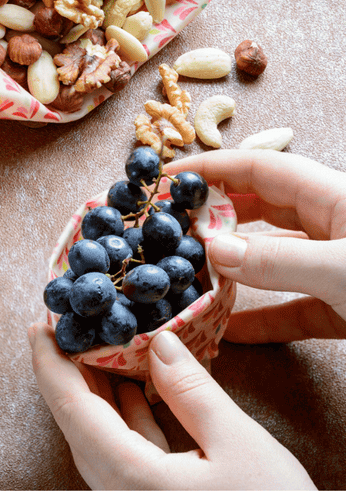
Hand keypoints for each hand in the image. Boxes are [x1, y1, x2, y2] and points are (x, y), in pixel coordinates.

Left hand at [29, 321, 315, 489]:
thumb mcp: (239, 445)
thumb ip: (192, 392)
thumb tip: (159, 341)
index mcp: (131, 477)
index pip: (72, 408)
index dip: (51, 362)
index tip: (41, 323)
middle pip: (79, 423)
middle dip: (69, 371)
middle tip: (69, 324)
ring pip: (100, 439)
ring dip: (96, 391)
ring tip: (97, 345)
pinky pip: (124, 453)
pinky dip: (123, 416)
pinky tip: (133, 388)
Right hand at [168, 150, 345, 341]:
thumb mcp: (341, 270)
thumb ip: (279, 260)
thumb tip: (214, 251)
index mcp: (333, 196)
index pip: (259, 168)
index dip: (213, 168)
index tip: (169, 180)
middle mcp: (333, 225)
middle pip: (262, 208)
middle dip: (216, 215)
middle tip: (172, 228)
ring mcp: (337, 268)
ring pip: (274, 260)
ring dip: (234, 270)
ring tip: (192, 278)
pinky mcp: (344, 308)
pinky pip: (294, 307)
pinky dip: (263, 318)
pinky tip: (231, 331)